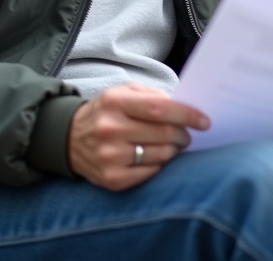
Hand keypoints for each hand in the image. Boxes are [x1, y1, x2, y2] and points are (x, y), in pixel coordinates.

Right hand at [68, 82, 209, 190]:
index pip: (160, 109)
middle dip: (183, 135)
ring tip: (172, 145)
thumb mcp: (123, 93)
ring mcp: (110, 156)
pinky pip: (150, 172)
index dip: (187, 115)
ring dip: (174, 150)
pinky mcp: (111, 178)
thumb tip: (183, 108)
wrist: (68, 138)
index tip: (204, 121)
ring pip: (161, 155)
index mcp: (115, 102)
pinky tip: (155, 157)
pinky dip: (159, 165)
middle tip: (187, 135)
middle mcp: (110, 129)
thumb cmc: (105, 112)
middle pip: (164, 133)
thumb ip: (152, 96)